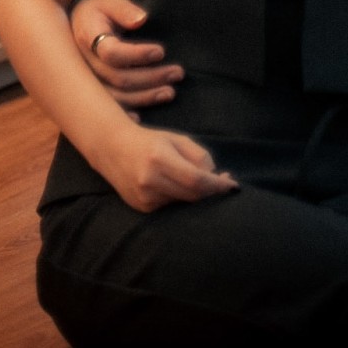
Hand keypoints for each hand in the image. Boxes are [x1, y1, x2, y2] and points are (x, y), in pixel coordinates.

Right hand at [71, 0, 182, 112]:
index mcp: (88, 38)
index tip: (161, 51)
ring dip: (146, 97)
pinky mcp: (91, 94)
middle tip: (178, 73)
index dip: (138, 55)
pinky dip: (126, 114)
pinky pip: (108, 109)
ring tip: (170, 91)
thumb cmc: (99, 11)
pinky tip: (143, 118)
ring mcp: (86, 82)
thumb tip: (141, 19)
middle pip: (119, 78)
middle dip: (151, 77)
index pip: (112, 53)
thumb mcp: (110, 1)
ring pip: (116, 97)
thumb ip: (124, 9)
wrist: (76, 27)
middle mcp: (84, 64)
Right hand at [102, 121, 238, 213]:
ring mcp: (144, 197)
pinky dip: (182, 198)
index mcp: (159, 158)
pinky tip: (181, 186)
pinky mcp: (142, 208)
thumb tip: (216, 177)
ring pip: (183, 202)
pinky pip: (171, 206)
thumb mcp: (176, 139)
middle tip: (225, 181)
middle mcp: (150, 180)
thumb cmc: (151, 141)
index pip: (196, 179)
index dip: (217, 185)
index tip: (233, 185)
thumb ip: (198, 156)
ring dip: (198, 195)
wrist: (114, 149)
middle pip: (192, 194)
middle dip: (212, 191)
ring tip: (204, 181)